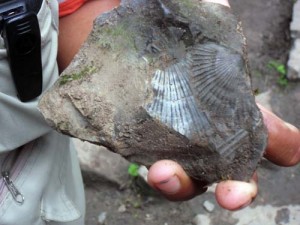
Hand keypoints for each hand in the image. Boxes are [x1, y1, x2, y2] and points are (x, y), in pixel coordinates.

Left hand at [147, 0, 299, 209]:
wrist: (119, 50)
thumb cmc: (162, 41)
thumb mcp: (190, 31)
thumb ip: (209, 24)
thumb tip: (219, 8)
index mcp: (228, 110)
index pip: (264, 133)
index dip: (282, 144)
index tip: (289, 151)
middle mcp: (206, 135)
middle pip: (230, 171)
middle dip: (239, 187)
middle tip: (234, 196)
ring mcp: (173, 145)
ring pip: (187, 178)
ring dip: (182, 182)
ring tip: (165, 173)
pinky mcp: (141, 148)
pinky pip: (150, 168)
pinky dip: (155, 172)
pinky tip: (149, 165)